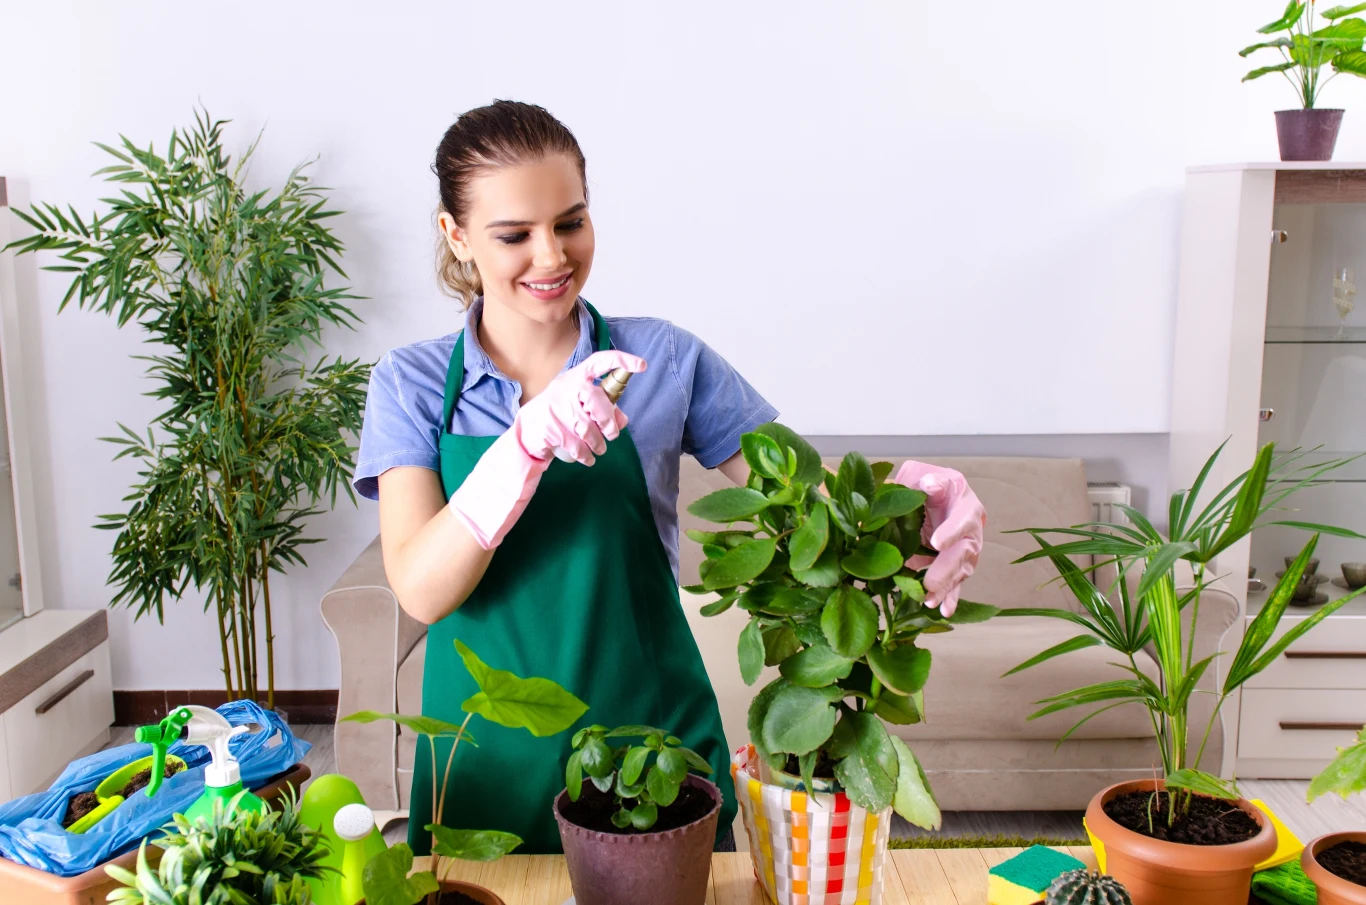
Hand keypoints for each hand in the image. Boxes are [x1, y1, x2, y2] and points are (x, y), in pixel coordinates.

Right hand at [448, 351, 645, 548]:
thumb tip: (622, 420)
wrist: (526, 431)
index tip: (641, 365)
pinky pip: (576, 445)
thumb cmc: (560, 415)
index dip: (621, 361)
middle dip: (609, 422)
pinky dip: (586, 455)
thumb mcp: (579, 406)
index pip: (600, 361)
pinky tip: (588, 458)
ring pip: (588, 428)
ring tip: (599, 449)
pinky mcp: (549, 428)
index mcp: (576, 377)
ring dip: (599, 444)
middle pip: (597, 402)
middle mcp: (565, 387)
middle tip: (612, 434)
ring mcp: (555, 407)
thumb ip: (603, 410)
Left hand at [890, 461, 985, 617]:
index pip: (962, 519)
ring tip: (930, 601)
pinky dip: (950, 598)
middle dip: (946, 569)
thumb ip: (928, 480)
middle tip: (929, 583)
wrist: (933, 496)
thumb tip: (929, 485)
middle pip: (964, 552)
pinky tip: (944, 611)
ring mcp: (966, 550)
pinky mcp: (957, 565)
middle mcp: (972, 530)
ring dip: (946, 588)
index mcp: (966, 505)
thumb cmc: (928, 484)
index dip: (951, 531)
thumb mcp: (924, 474)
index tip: (935, 542)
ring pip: (961, 572)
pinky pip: (956, 583)